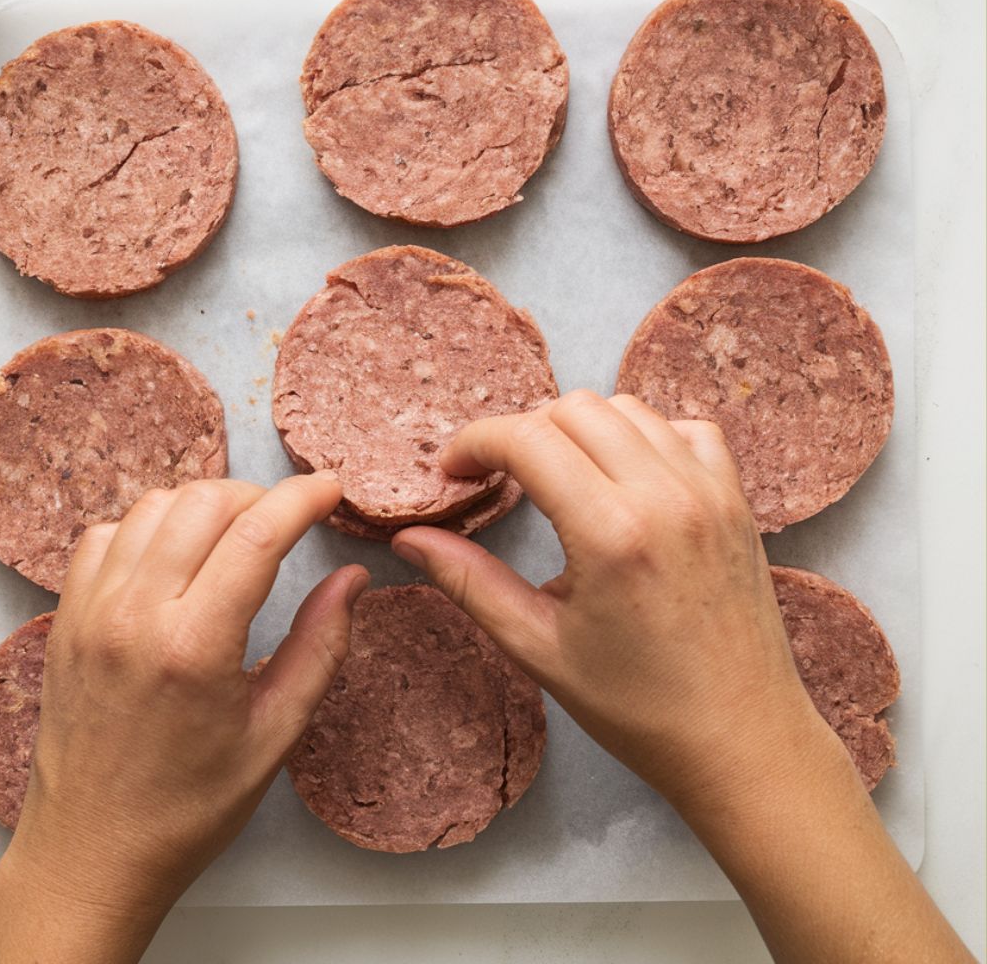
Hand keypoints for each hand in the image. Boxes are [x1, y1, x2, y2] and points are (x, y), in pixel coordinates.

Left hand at [0, 473, 366, 963]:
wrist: (88, 854)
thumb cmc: (188, 807)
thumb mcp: (275, 735)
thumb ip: (320, 647)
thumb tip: (352, 579)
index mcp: (194, 648)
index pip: (255, 534)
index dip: (301, 497)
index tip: (330, 489)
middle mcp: (134, 616)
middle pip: (203, 502)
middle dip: (257, 496)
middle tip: (287, 521)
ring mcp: (90, 612)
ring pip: (151, 506)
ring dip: (203, 504)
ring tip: (235, 536)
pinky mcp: (65, 618)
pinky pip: (105, 535)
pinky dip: (147, 527)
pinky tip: (173, 558)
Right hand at [392, 389, 831, 813]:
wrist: (743, 741)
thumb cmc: (638, 708)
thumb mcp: (539, 648)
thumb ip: (470, 582)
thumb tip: (408, 539)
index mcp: (611, 533)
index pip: (527, 438)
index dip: (475, 442)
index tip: (452, 471)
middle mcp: (665, 495)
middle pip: (573, 409)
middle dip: (521, 432)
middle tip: (496, 476)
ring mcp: (708, 491)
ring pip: (627, 408)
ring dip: (578, 428)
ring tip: (556, 476)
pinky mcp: (736, 500)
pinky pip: (684, 429)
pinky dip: (644, 435)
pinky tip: (623, 476)